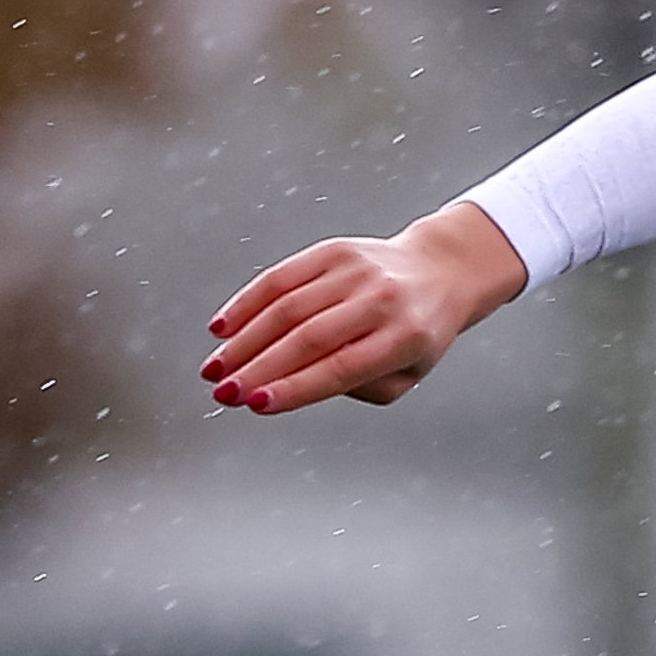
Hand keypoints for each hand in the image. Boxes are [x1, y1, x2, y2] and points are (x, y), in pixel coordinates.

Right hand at [203, 201, 531, 414]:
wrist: (439, 270)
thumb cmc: (418, 332)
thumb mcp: (408, 372)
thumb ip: (361, 386)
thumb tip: (300, 383)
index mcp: (406, 337)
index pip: (341, 368)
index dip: (294, 387)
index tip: (256, 404)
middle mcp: (380, 300)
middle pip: (307, 338)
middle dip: (258, 368)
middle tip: (223, 394)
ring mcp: (354, 271)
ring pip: (286, 306)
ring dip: (243, 341)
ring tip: (216, 370)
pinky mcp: (331, 251)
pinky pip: (279, 277)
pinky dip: (246, 303)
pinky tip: (223, 329)